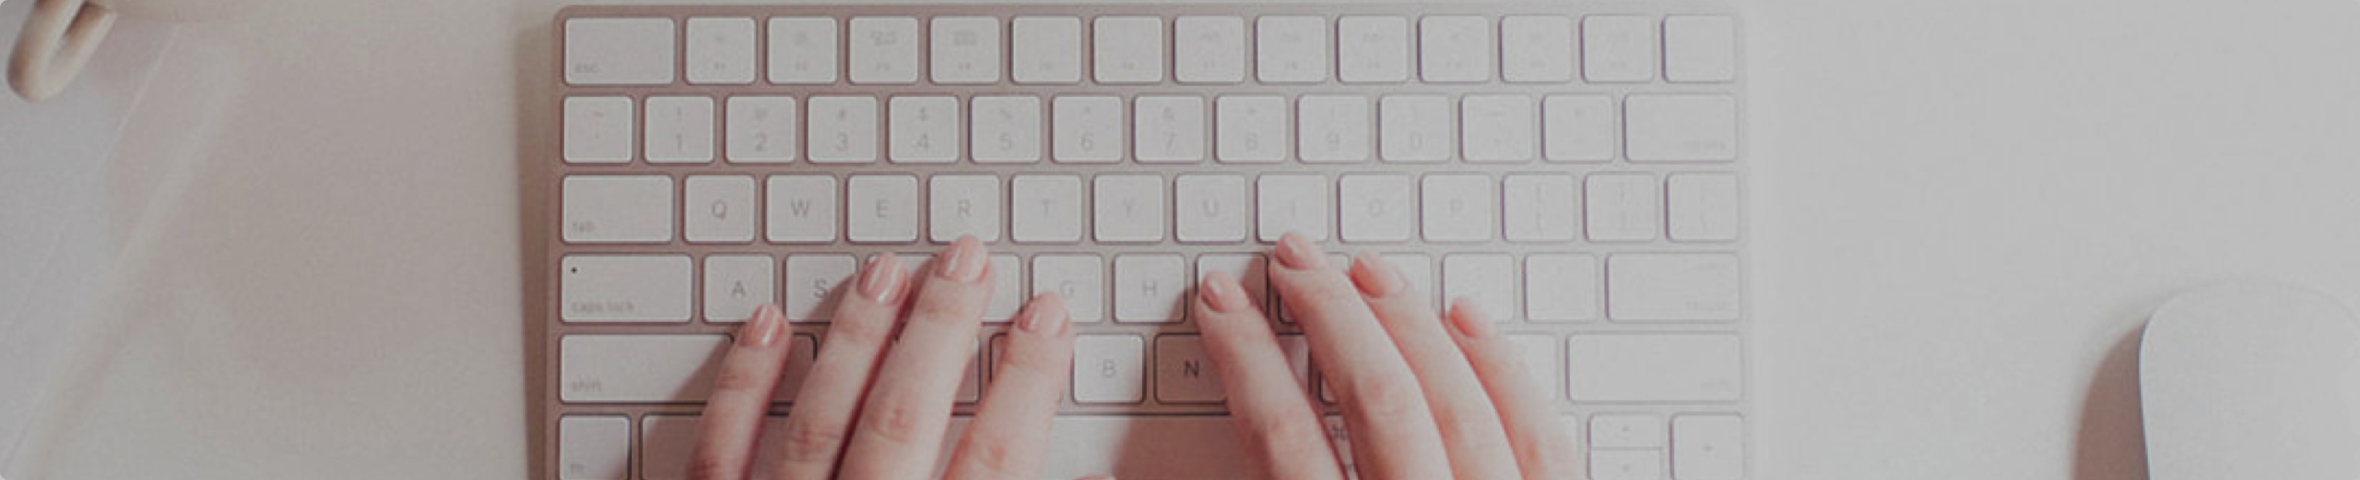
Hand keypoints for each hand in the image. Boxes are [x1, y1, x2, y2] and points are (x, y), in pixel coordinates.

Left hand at [688, 237, 1102, 479]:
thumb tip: (1092, 478)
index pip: (998, 455)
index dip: (1031, 379)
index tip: (1049, 317)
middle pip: (907, 415)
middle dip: (943, 329)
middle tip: (969, 260)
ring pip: (821, 420)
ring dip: (857, 338)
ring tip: (886, 272)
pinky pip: (721, 453)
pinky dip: (742, 386)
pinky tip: (767, 328)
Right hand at [1196, 233, 1579, 479]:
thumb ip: (1252, 478)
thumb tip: (1184, 448)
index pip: (1283, 439)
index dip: (1245, 361)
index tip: (1224, 306)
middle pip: (1376, 398)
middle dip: (1329, 316)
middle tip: (1296, 262)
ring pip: (1456, 401)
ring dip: (1408, 323)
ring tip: (1369, 271)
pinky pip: (1538, 433)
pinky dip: (1501, 368)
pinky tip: (1468, 321)